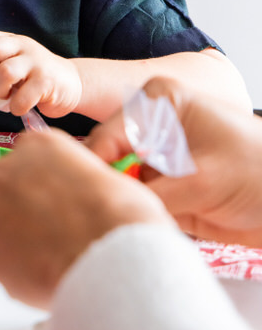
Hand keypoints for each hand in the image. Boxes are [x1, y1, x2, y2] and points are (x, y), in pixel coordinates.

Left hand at [0, 23, 81, 116]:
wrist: (71, 83)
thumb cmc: (35, 74)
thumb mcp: (12, 57)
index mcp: (12, 39)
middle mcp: (24, 46)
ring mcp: (36, 63)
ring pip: (4, 73)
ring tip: (6, 96)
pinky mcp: (46, 82)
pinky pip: (21, 98)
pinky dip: (16, 107)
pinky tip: (21, 106)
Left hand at [0, 128, 170, 309]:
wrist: (110, 257)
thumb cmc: (118, 216)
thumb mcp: (103, 173)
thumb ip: (74, 177)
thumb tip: (74, 196)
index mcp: (37, 145)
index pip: (29, 157)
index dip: (44, 184)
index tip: (56, 200)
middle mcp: (5, 170)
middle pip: (8, 188)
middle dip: (26, 208)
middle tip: (55, 230)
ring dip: (18, 235)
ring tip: (52, 254)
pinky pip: (0, 257)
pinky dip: (17, 266)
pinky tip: (45, 271)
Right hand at [87, 76, 261, 246]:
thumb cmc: (258, 172)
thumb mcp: (202, 180)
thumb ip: (152, 192)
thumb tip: (108, 204)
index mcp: (158, 101)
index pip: (108, 134)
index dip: (94, 166)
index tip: (85, 196)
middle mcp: (151, 126)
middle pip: (107, 158)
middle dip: (104, 188)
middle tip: (98, 216)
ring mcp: (155, 158)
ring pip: (118, 184)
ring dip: (117, 206)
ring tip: (113, 225)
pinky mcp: (163, 187)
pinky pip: (136, 204)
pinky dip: (133, 218)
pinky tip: (131, 228)